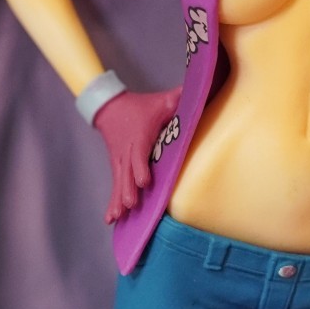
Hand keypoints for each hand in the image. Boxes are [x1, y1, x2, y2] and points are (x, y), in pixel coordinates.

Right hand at [94, 87, 181, 223]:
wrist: (109, 108)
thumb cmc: (141, 106)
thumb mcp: (161, 101)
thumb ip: (180, 97)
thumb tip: (200, 88)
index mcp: (140, 137)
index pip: (139, 154)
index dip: (140, 167)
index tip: (144, 181)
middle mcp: (128, 151)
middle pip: (127, 172)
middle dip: (129, 189)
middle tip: (132, 204)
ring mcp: (120, 161)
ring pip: (119, 182)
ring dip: (119, 199)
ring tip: (119, 216)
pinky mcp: (117, 168)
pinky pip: (114, 186)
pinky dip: (112, 202)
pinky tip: (111, 219)